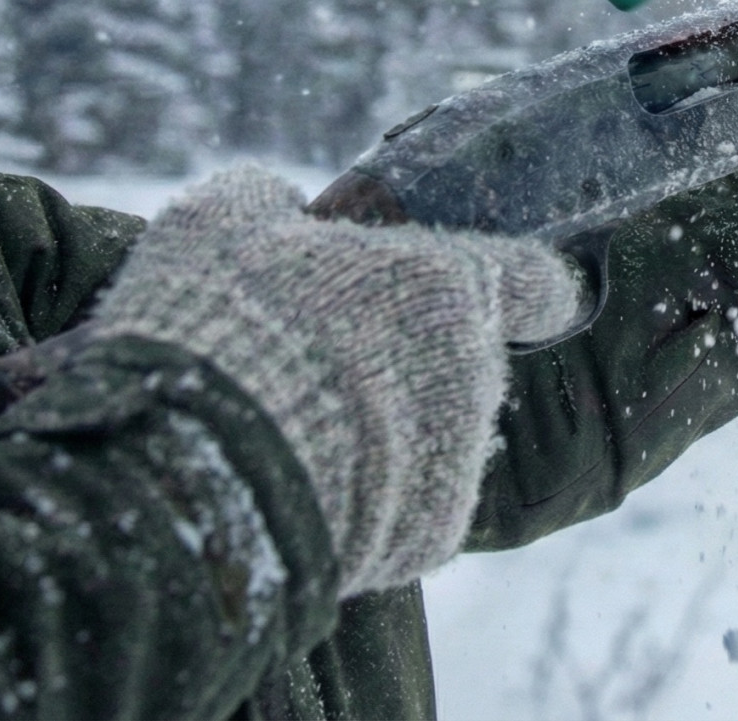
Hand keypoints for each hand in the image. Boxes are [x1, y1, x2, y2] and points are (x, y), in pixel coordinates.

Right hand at [93, 166, 583, 595]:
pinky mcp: (429, 538)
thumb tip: (275, 203)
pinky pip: (404, 510)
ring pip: (431, 440)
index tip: (524, 298)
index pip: (536, 280)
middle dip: (407, 366)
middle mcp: (472, 374)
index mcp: (445, 285)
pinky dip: (365, 504)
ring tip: (294, 438)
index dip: (528, 287)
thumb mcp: (218, 225)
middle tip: (323, 371)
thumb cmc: (219, 328)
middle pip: (462, 364)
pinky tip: (298, 493)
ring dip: (382, 436)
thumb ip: (262, 200)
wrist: (200, 474)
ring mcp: (458, 462)